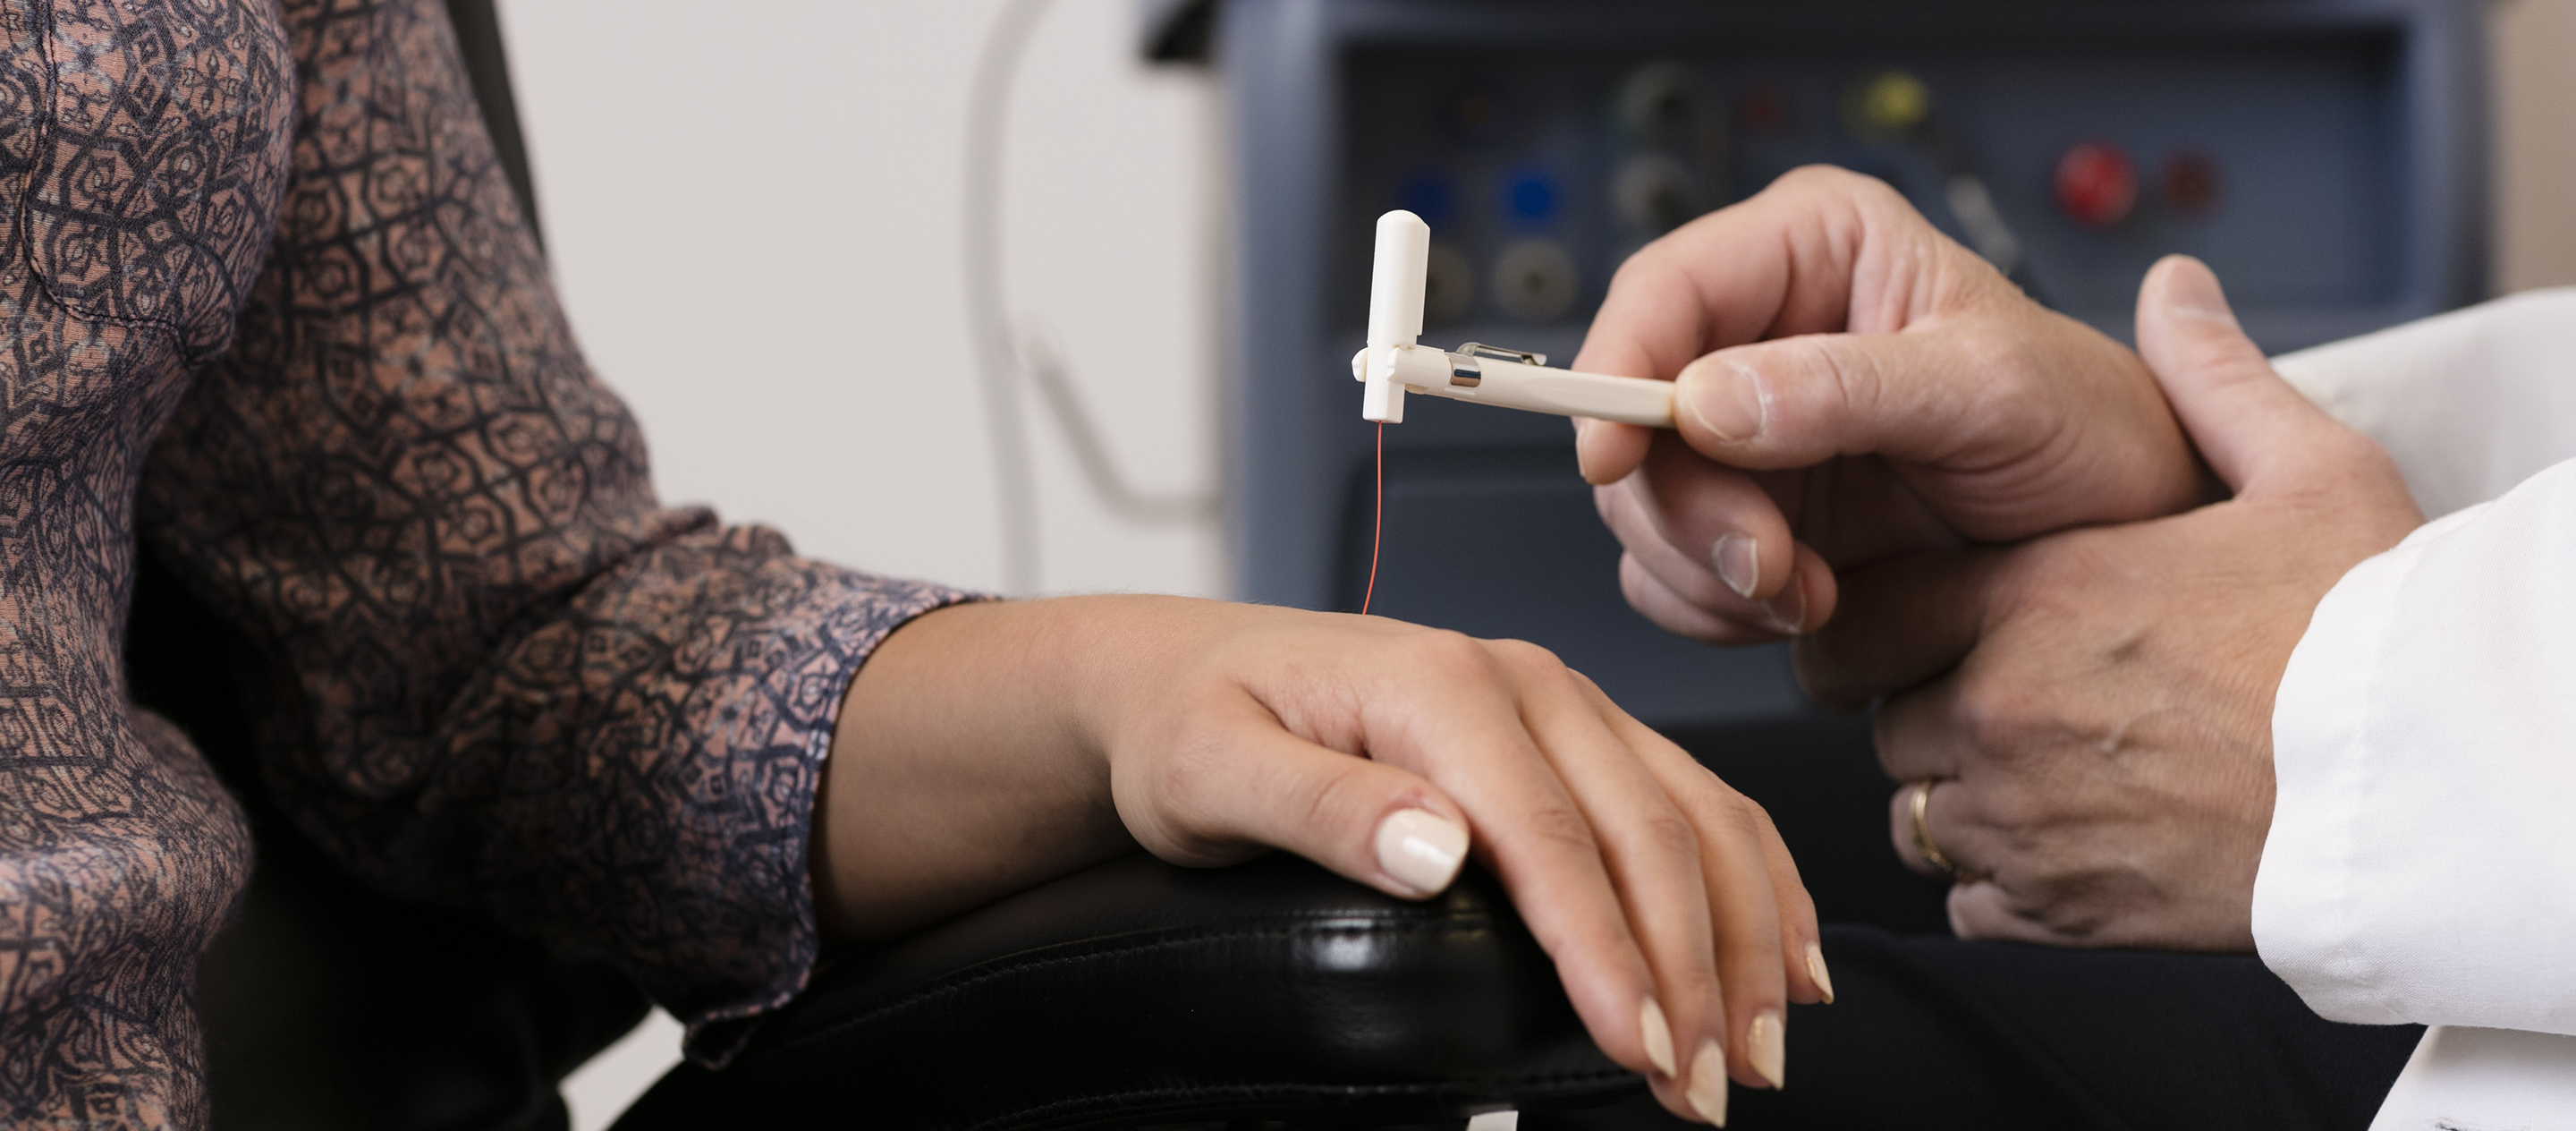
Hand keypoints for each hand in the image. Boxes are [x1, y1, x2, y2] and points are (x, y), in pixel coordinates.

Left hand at [816, 598, 1829, 1120]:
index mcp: (1441, 686)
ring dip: (1746, 937)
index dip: (1610, 953)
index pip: (1554, 838)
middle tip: (1710, 1094)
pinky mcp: (1579, 731)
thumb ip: (1321, 807)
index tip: (1646, 1051)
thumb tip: (1438, 851)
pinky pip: (1696, 799)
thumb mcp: (1212, 768)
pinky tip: (1785, 960)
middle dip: (1697, 971)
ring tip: (1762, 1055)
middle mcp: (1525, 681)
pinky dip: (1756, 882)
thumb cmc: (1188, 726)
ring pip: (1696, 816)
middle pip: (1649, 832)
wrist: (1181, 673)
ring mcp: (1563, 702)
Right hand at [1573, 166, 2205, 644]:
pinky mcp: (1751, 519)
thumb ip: (1848, 388)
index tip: (1614, 455)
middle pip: (1631, 415)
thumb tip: (1708, 402)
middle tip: (1767, 563)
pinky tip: (1805, 606)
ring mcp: (1747, 436)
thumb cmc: (2090, 428)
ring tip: (1813, 593)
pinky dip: (1721, 609)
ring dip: (1709, 571)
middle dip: (1686, 508)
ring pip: (1642, 506)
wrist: (2129, 536)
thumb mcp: (1988, 388)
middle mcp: (1760, 335)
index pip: (1663, 290)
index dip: (1617, 371)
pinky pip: (1674, 573)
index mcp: (1811, 252)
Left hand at [1801, 257, 2421, 947]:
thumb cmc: (2376, 631)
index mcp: (2033, 595)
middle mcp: (1999, 707)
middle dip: (1925, 705)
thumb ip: (2212, 380)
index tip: (1927, 623)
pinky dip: (1999, 878)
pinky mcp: (2060, 907)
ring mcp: (2023, 816)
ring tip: (2050, 766)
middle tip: (2008, 694)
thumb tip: (2173, 288)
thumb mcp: (2310, 472)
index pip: (1862, 615)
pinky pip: (1965, 895)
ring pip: (1914, 812)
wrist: (2437, 790)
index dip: (1881, 622)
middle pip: (1883, 718)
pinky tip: (2071, 837)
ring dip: (1959, 794)